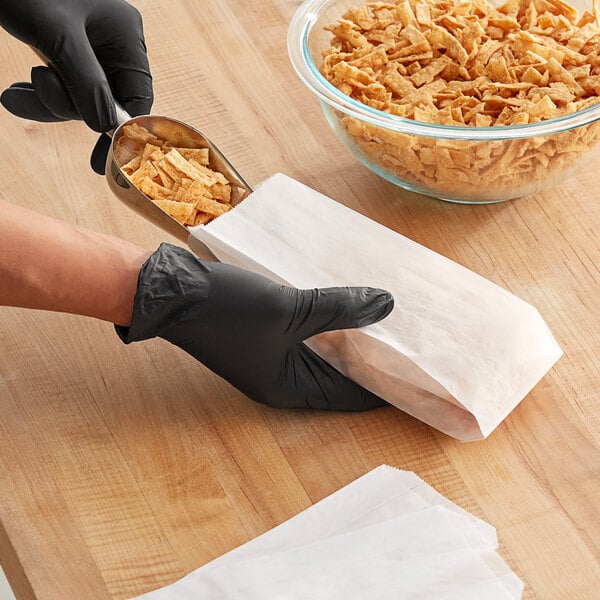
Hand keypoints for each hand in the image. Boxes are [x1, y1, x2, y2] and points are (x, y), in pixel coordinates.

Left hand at [0, 0, 152, 173]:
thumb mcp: (58, 38)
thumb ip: (86, 84)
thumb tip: (103, 127)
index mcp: (125, 36)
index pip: (137, 97)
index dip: (121, 130)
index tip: (104, 161)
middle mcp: (113, 43)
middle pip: (104, 100)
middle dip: (65, 108)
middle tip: (27, 100)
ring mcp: (90, 47)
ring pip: (79, 96)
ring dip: (45, 102)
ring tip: (12, 96)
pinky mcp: (66, 50)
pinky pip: (62, 85)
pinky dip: (39, 93)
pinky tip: (15, 93)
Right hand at [116, 244, 393, 410]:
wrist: (169, 291)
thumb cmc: (227, 310)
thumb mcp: (288, 310)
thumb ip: (339, 308)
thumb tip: (386, 304)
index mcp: (288, 387)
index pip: (349, 395)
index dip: (383, 385)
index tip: (418, 375)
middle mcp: (282, 377)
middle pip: (339, 374)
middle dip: (371, 359)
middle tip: (410, 343)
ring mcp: (272, 355)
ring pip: (324, 352)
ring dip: (351, 337)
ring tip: (387, 321)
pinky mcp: (264, 333)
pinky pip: (308, 333)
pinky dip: (330, 322)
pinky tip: (347, 303)